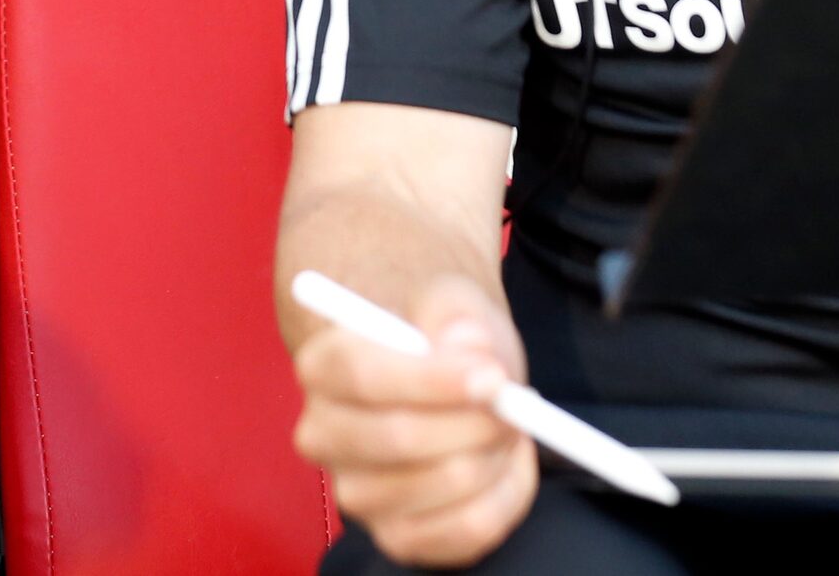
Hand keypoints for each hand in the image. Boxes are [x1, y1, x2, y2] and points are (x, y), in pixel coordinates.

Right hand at [289, 274, 536, 567]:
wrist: (447, 386)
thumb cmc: (443, 341)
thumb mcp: (451, 302)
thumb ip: (455, 313)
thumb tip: (467, 345)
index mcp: (322, 368)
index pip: (362, 376)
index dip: (431, 379)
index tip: (492, 376)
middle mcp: (323, 436)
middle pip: (398, 438)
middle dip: (474, 422)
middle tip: (516, 403)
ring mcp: (357, 494)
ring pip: (443, 484)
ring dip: (496, 454)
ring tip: (506, 426)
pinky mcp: (397, 536)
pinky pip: (467, 529)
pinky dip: (506, 496)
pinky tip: (504, 464)